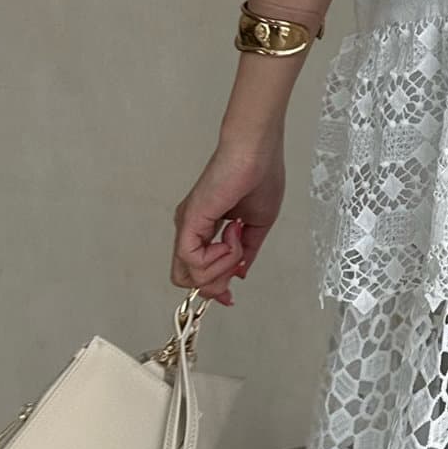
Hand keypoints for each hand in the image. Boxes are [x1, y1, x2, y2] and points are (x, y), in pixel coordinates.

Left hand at [171, 134, 285, 304]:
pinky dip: (218, 258)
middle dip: (216, 283)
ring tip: (238, 236)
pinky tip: (233, 235)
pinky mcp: (189, 221)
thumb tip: (240, 273)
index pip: (195, 271)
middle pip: (187, 279)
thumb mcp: (258, 224)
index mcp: (204, 227)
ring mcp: (187, 225)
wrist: (257, 151)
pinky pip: (194, 260)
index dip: (213, 289)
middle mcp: (190, 228)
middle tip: (238, 264)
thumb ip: (246, 251)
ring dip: (223, 266)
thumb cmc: (261, 175)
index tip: (230, 297)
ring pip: (190, 275)